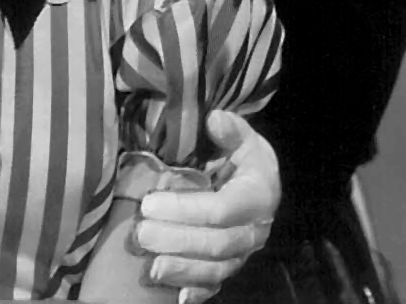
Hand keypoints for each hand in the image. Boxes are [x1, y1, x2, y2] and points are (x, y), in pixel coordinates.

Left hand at [133, 110, 280, 301]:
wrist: (263, 184)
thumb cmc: (246, 158)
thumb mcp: (244, 137)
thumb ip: (231, 129)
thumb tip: (214, 119)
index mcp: (257, 197)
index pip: (221, 210)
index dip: (185, 210)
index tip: (150, 203)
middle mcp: (254, 230)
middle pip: (216, 244)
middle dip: (177, 241)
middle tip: (141, 233)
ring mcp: (244, 253)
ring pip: (216, 270)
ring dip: (182, 270)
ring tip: (150, 267)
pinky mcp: (233, 266)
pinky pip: (217, 285)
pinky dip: (197, 292)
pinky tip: (177, 298)